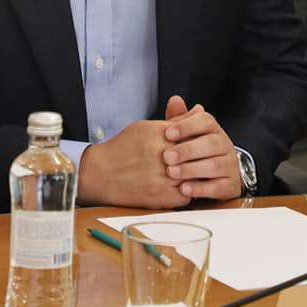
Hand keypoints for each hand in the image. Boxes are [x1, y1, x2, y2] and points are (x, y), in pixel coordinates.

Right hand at [78, 119, 192, 208]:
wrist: (102, 172)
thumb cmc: (124, 147)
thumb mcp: (147, 127)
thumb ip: (176, 121)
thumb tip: (200, 109)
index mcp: (160, 134)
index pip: (195, 134)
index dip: (201, 140)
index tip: (202, 143)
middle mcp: (162, 155)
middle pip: (197, 156)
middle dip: (202, 158)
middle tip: (205, 160)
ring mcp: (163, 177)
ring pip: (195, 176)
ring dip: (197, 175)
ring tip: (195, 173)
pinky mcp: (161, 197)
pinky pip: (187, 196)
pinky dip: (187, 191)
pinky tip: (182, 185)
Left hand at [162, 95, 241, 200]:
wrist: (217, 174)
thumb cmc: (195, 149)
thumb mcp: (185, 134)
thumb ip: (179, 119)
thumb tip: (175, 100)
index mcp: (214, 129)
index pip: (205, 120)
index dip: (186, 126)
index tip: (167, 133)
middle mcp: (225, 145)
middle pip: (211, 143)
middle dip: (187, 150)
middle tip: (166, 157)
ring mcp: (230, 165)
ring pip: (215, 165)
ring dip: (191, 169)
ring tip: (172, 173)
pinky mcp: (231, 185)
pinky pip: (218, 187)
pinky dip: (200, 188)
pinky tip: (184, 189)